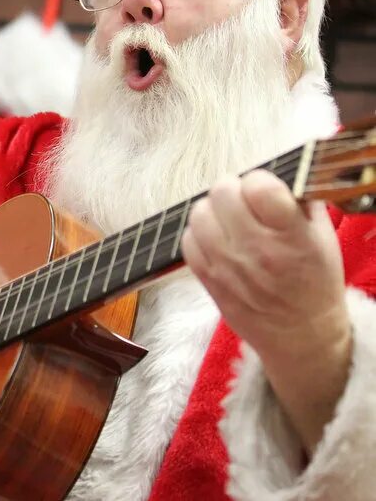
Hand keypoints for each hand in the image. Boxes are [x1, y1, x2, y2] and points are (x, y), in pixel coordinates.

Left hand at [180, 169, 347, 359]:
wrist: (300, 336)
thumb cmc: (314, 285)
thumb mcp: (323, 239)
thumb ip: (301, 202)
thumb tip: (281, 174)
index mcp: (291, 238)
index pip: (259, 187)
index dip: (259, 180)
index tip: (264, 188)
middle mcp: (255, 251)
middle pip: (222, 193)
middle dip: (234, 189)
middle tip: (244, 200)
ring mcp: (227, 266)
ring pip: (199, 213)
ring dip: (213, 209)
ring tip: (229, 218)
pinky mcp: (207, 279)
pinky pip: (187, 239)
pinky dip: (199, 233)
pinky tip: (217, 238)